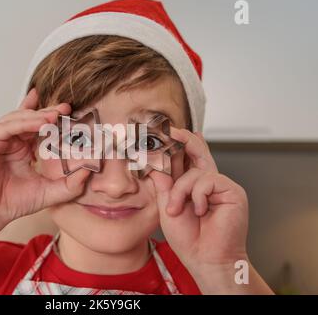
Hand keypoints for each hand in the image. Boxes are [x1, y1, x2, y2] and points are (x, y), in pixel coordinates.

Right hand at [0, 89, 90, 222]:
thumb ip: (71, 184)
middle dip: (48, 111)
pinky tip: (41, 122)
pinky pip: (7, 126)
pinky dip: (24, 122)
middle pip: (30, 118)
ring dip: (38, 115)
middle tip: (66, 107)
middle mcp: (10, 141)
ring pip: (19, 118)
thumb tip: (90, 171)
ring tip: (56, 115)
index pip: (38, 127)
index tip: (70, 112)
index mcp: (23, 149)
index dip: (53, 118)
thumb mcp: (50, 192)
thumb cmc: (14, 203)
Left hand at [150, 128, 248, 273]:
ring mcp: (221, 186)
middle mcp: (208, 183)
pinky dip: (196, 195)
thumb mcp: (167, 209)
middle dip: (184, 139)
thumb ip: (164, 186)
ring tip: (176, 210)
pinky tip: (200, 211)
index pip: (184, 161)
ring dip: (180, 190)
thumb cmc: (189, 239)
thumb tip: (155, 165)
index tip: (160, 135)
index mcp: (193, 186)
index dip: (174, 147)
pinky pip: (207, 180)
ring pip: (195, 171)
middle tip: (170, 129)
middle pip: (198, 152)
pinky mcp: (232, 191)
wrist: (206, 259)